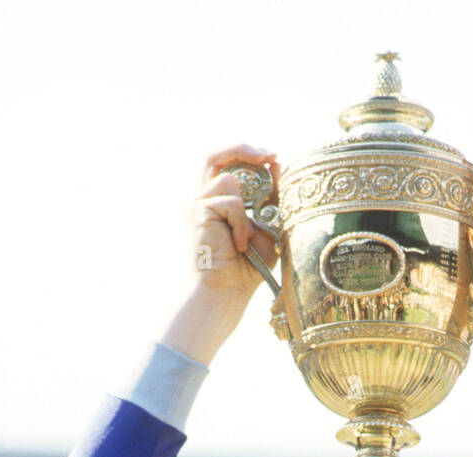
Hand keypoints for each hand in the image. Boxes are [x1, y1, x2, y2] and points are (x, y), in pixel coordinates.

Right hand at [190, 144, 280, 299]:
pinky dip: (242, 223)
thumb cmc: (247, 267)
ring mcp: (196, 204)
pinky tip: (240, 244)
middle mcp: (202, 199)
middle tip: (267, 155)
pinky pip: (231, 203)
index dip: (248, 155)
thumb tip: (275, 165)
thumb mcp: (266, 227)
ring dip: (247, 208)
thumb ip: (269, 199)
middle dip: (242, 150)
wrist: (227, 291)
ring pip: (228, 179)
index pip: (226, 164)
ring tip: (249, 236)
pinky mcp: (197, 212)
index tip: (273, 158)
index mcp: (216, 202)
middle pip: (215, 156)